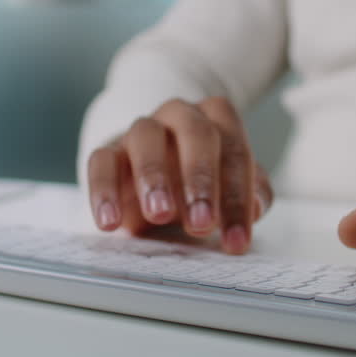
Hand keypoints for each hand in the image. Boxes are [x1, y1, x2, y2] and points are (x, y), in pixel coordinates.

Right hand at [86, 97, 272, 253]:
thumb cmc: (198, 179)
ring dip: (154, 177)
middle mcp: (180, 115)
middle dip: (200, 180)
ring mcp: (141, 130)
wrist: (156, 170)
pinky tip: (110, 223)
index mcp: (217, 119)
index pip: (235, 151)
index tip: (237, 240)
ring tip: (159, 214)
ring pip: (146, 138)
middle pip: (195, 133)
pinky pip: (100, 162)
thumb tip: (255, 209)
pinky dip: (103, 191)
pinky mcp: (108, 150)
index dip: (238, 198)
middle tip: (202, 223)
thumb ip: (250, 194)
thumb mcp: (229, 187)